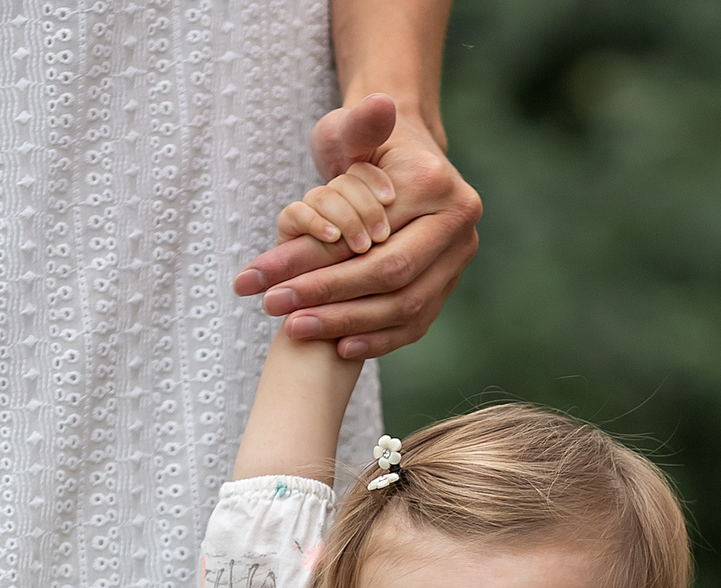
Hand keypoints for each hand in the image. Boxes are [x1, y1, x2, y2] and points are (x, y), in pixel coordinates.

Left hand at [233, 93, 480, 361]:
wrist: (400, 158)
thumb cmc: (364, 144)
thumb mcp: (350, 128)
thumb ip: (358, 125)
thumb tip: (379, 106)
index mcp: (437, 186)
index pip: (369, 234)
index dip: (315, 259)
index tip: (262, 277)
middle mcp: (457, 227)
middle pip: (390, 275)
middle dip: (328, 296)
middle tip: (274, 308)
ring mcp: (458, 261)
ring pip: (405, 308)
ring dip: (347, 323)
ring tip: (295, 329)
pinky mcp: (448, 286)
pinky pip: (415, 325)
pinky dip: (378, 340)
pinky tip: (339, 347)